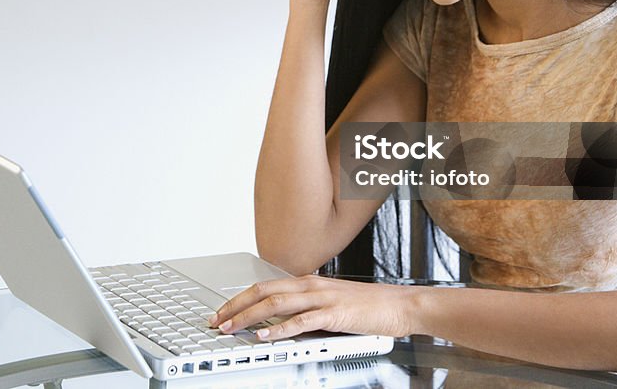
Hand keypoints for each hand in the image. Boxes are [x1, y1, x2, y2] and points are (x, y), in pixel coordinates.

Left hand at [207, 275, 413, 339]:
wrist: (399, 305)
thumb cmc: (368, 306)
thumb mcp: (330, 302)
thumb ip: (306, 307)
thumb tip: (280, 320)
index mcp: (307, 281)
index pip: (264, 286)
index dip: (239, 298)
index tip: (222, 311)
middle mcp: (311, 285)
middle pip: (263, 291)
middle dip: (235, 307)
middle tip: (216, 321)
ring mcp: (322, 298)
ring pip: (276, 303)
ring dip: (249, 317)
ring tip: (231, 327)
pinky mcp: (334, 314)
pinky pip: (301, 321)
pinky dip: (280, 329)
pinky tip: (266, 335)